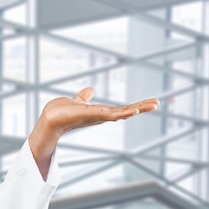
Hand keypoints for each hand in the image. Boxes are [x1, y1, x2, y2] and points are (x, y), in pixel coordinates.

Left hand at [28, 87, 159, 179]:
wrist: (50, 118)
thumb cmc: (62, 112)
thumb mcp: (78, 102)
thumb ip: (84, 97)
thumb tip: (89, 90)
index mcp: (101, 112)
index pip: (122, 108)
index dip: (136, 106)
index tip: (150, 102)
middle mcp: (102, 116)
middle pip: (125, 111)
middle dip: (142, 107)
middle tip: (157, 103)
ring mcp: (98, 117)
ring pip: (121, 113)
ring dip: (137, 109)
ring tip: (152, 105)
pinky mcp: (92, 115)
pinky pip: (110, 114)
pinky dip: (122, 113)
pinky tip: (133, 111)